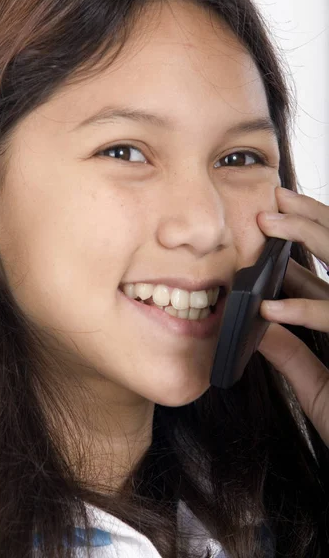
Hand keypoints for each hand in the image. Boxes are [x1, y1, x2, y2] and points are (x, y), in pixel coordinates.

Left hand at [256, 186, 328, 446]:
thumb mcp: (316, 383)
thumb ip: (291, 353)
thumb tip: (259, 327)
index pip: (326, 272)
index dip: (301, 241)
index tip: (271, 221)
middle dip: (311, 222)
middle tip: (274, 199)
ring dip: (310, 241)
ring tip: (270, 225)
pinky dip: (306, 312)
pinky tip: (271, 309)